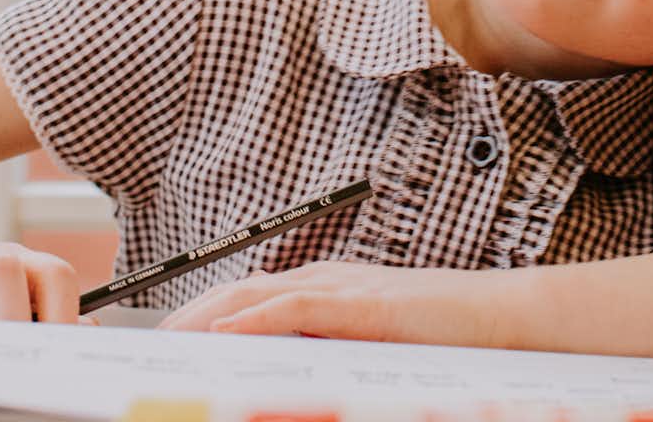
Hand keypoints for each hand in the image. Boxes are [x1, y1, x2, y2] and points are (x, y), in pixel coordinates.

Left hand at [157, 261, 519, 347]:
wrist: (498, 317)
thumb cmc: (443, 335)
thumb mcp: (372, 344)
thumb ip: (329, 348)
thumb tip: (280, 374)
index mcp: (325, 288)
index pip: (250, 296)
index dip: (205, 313)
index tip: (171, 339)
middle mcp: (325, 279)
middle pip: (239, 290)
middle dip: (191, 315)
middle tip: (154, 344)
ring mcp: (342, 286)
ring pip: (257, 294)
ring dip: (208, 316)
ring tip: (171, 340)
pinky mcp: (360, 304)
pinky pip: (295, 307)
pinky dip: (254, 318)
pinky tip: (226, 333)